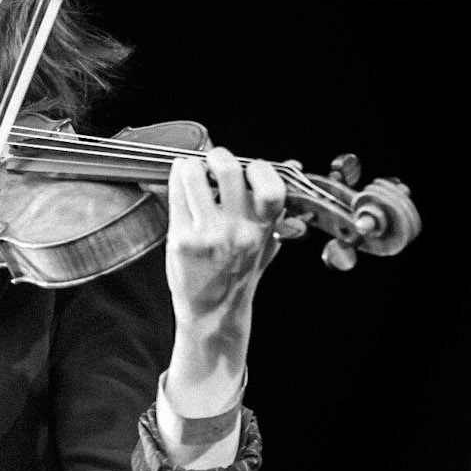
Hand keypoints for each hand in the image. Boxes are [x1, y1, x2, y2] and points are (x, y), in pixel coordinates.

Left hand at [164, 147, 288, 412]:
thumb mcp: (266, 242)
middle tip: (213, 159)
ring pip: (195, 177)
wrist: (213, 314)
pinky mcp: (181, 239)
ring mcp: (207, 234)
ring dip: (191, 166)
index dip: (259, 168)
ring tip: (191, 169)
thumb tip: (294, 166)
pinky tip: (179, 180)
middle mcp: (237, 230)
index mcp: (262, 229)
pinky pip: (176, 196)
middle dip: (219, 156)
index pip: (271, 186)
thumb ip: (278, 206)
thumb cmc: (238, 274)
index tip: (248, 167)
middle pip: (228, 171)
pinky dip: (176, 180)